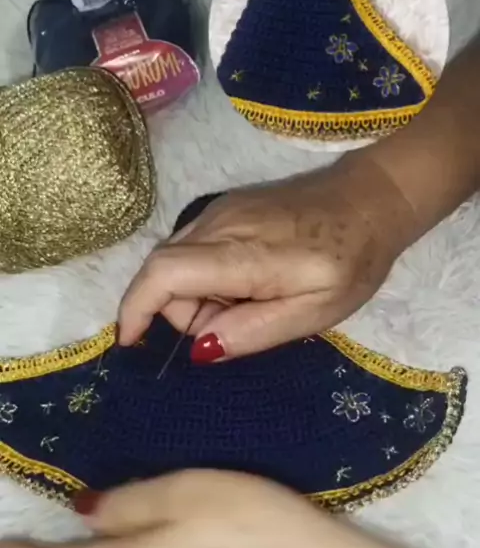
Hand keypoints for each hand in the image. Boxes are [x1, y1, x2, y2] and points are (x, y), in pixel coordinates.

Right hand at [119, 153, 415, 359]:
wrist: (371, 200)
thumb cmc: (351, 261)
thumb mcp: (314, 313)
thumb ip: (254, 331)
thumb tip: (200, 348)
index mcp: (242, 254)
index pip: (164, 274)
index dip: (136, 309)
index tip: (131, 343)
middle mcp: (219, 224)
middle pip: (162, 272)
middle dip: (180, 312)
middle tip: (232, 328)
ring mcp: (220, 210)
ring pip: (176, 261)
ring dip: (196, 296)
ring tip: (251, 304)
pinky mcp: (226, 207)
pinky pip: (193, 248)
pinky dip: (205, 276)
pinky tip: (248, 282)